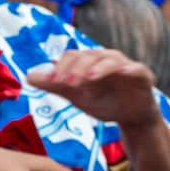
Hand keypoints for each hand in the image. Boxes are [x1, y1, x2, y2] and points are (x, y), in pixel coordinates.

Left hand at [28, 49, 162, 129]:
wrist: (130, 116)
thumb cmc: (103, 100)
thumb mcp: (76, 95)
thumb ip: (54, 85)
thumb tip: (28, 76)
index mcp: (89, 60)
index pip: (72, 56)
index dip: (61, 67)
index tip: (53, 81)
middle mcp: (106, 58)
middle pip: (89, 55)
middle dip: (77, 68)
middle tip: (67, 82)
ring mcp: (125, 64)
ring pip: (110, 59)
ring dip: (98, 68)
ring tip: (88, 79)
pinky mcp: (141, 74)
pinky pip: (135, 68)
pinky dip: (127, 69)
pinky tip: (121, 73)